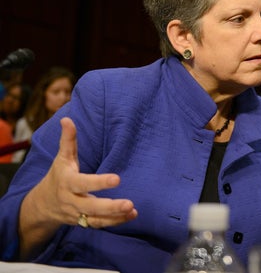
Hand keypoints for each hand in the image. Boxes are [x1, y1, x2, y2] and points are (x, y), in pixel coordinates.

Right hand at [19, 117, 136, 256]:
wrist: (44, 204)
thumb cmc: (58, 176)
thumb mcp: (62, 158)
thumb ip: (68, 140)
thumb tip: (67, 119)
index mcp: (68, 183)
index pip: (83, 183)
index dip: (99, 182)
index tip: (117, 179)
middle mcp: (72, 200)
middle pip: (90, 206)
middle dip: (109, 206)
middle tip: (129, 203)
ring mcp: (78, 214)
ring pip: (96, 219)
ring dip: (115, 217)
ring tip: (132, 209)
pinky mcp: (84, 222)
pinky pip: (100, 224)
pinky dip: (116, 222)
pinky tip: (132, 215)